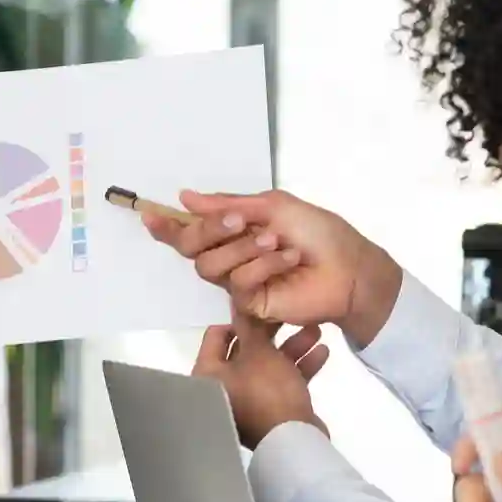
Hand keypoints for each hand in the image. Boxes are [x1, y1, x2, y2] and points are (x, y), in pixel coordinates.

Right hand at [144, 188, 403, 345]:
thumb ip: (228, 204)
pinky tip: (289, 261)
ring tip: (277, 242)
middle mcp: (231, 257)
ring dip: (244, 249)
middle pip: (191, 248)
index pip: (191, 231)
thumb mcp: (274, 206)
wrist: (351, 267)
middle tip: (240, 221)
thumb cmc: (320, 235)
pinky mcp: (251, 304)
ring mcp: (239, 282)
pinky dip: (264, 265)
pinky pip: (238, 282)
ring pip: (209, 266)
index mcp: (234, 233)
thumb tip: (186, 198)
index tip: (149, 214)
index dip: (168, 226)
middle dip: (209, 230)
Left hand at [191, 314, 329, 448]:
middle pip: (246, 350)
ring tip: (317, 330)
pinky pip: (281, 382)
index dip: (239, 320)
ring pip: (268, 365)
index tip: (262, 310)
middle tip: (293, 315)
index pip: (215, 336)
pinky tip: (322, 352)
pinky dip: (298, 369)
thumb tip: (238, 303)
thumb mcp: (259, 353)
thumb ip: (249, 326)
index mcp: (209, 374)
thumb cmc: (267, 391)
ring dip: (292, 347)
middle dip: (274, 333)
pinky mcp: (270, 410)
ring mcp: (247, 400)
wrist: (292, 441)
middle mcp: (223, 386)